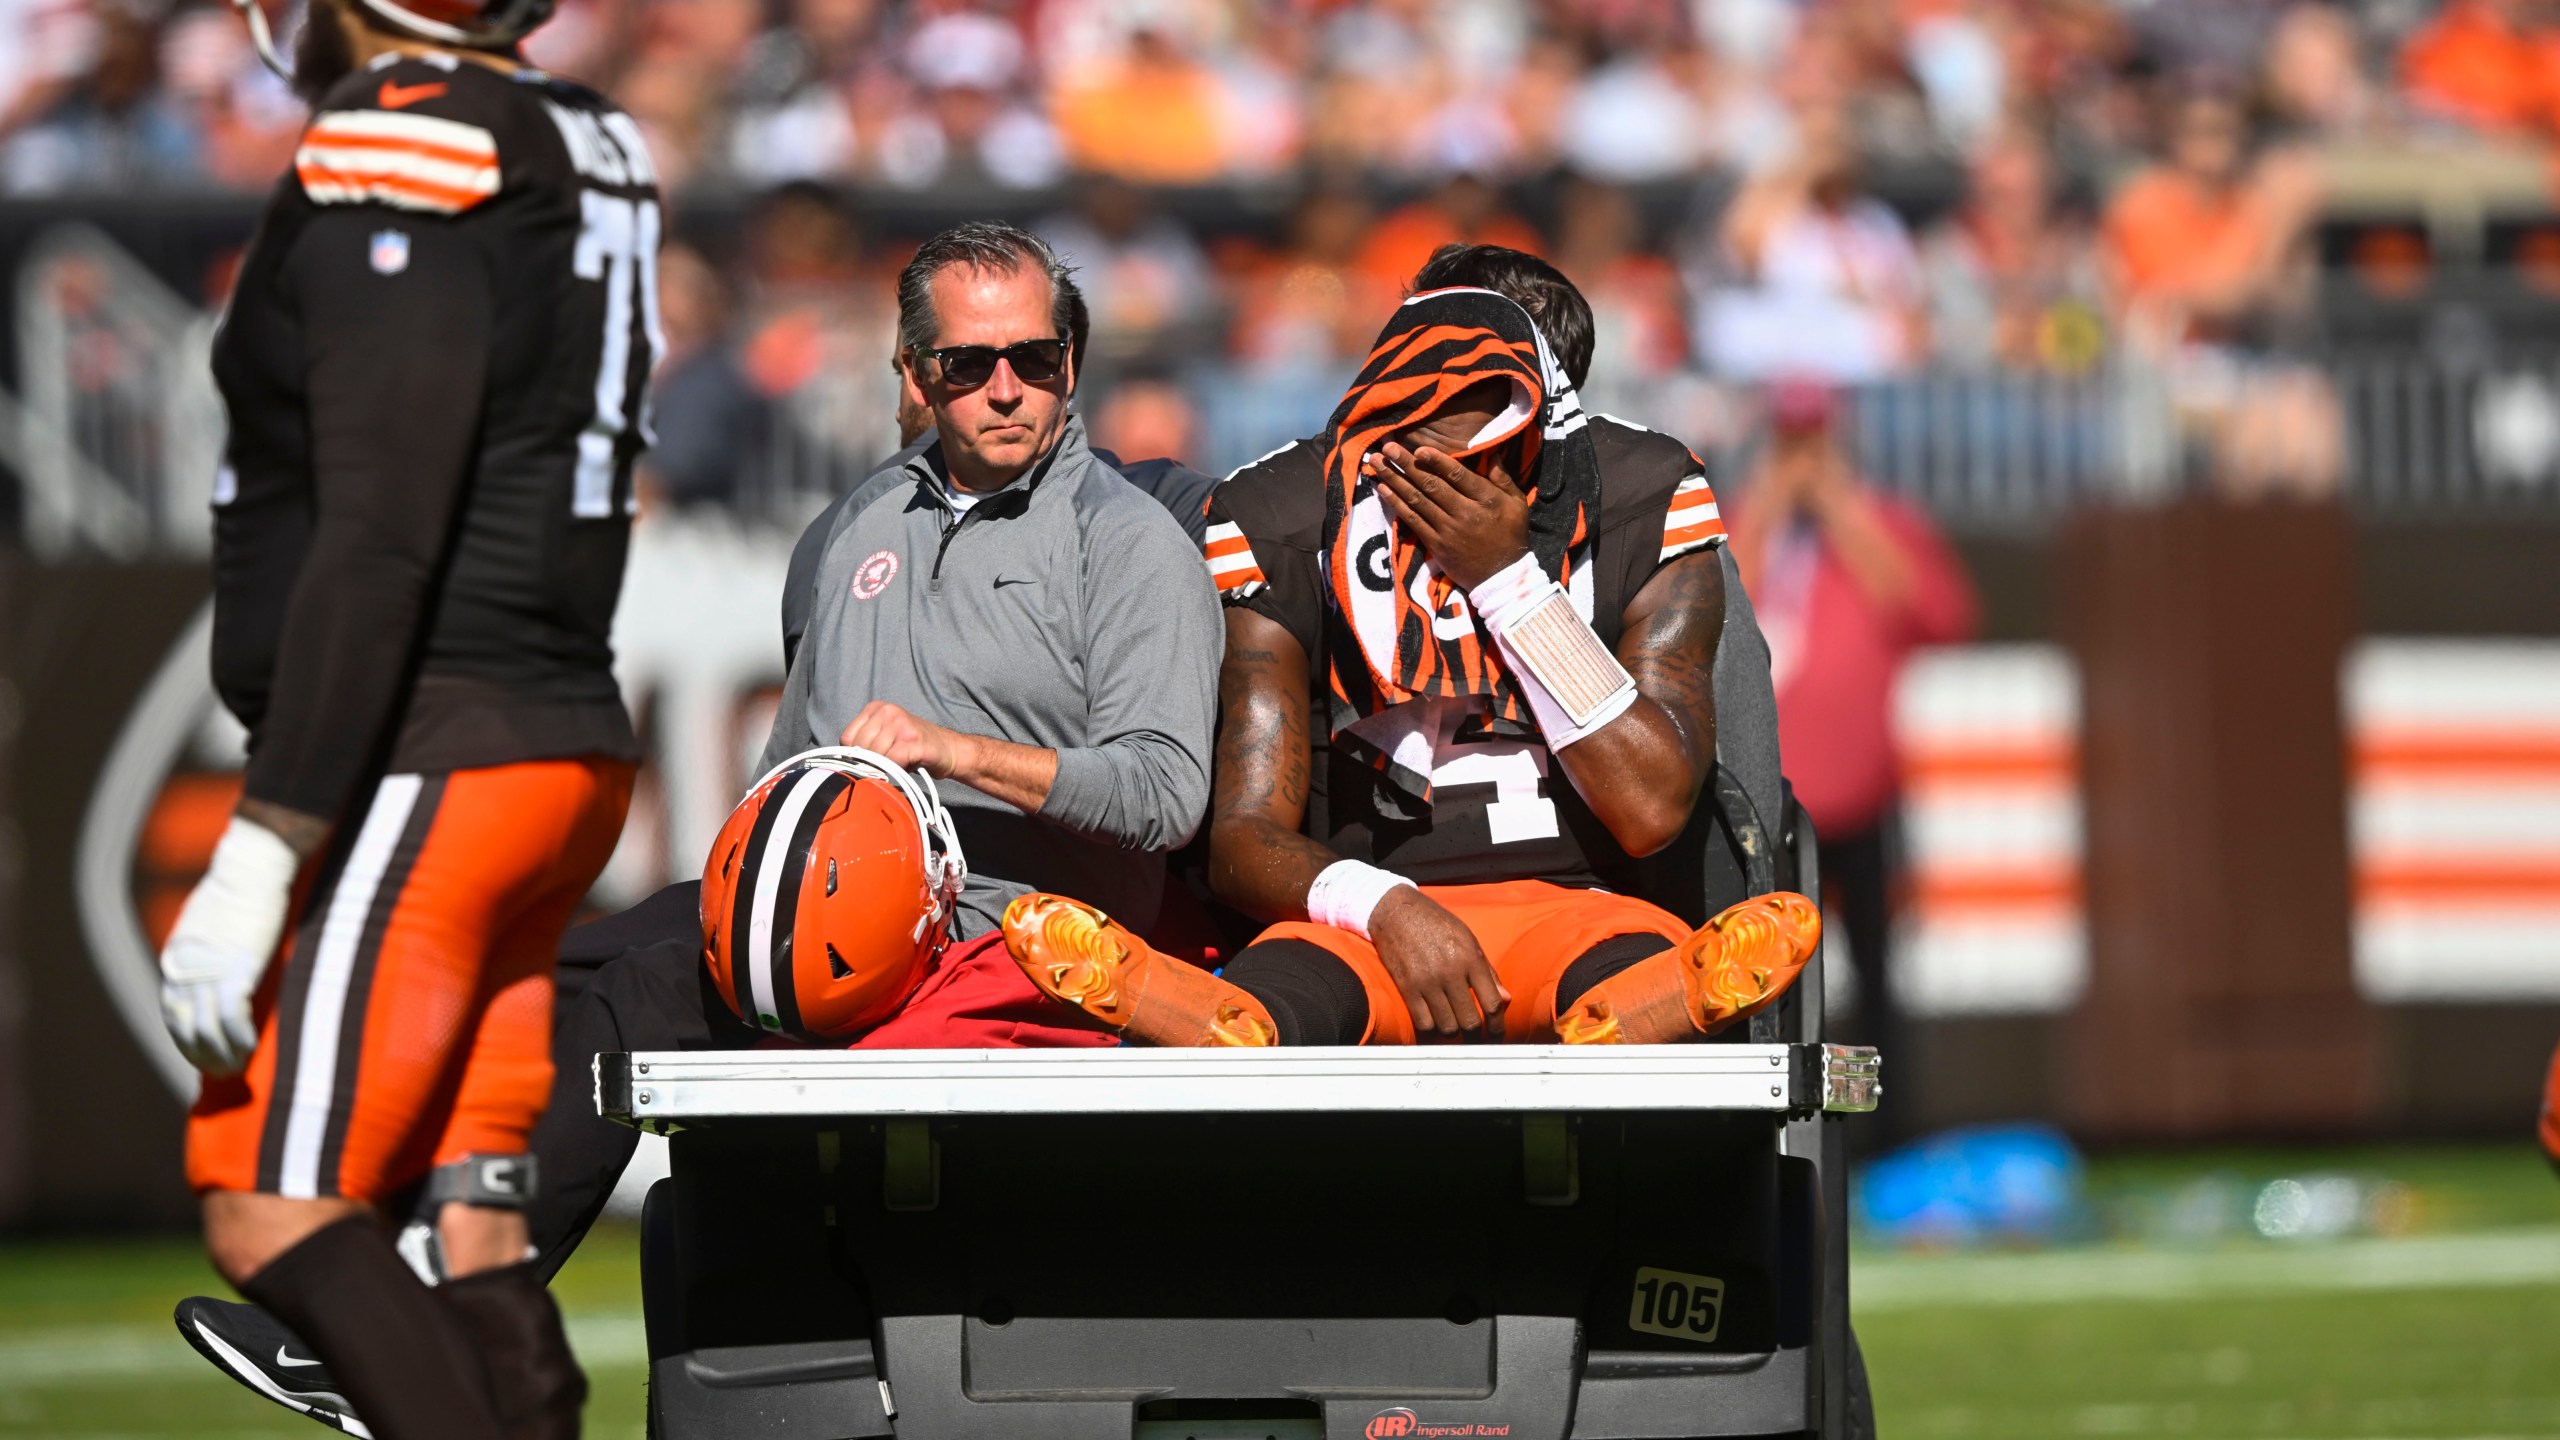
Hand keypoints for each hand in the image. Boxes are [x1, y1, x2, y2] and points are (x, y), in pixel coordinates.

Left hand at [159, 816, 298, 1075]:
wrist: (252, 867)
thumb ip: (204, 946)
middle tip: (220, 1073)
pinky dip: (239, 1040)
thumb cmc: (239, 885)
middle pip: (184, 1025)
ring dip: (220, 1055)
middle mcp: (184, 970)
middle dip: (200, 1055)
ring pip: (205, 1029)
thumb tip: (213, 960)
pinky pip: (231, 1018)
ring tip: (235, 1070)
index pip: (172, 1012)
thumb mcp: (208, 919)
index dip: (185, 1039)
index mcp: (176, 959)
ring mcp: (208, 971)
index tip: (201, 1056)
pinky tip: (250, 1050)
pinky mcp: (234, 970)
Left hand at [842, 700, 963, 777]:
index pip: (847, 738)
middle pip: (860, 748)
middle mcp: (888, 711)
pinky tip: (906, 766)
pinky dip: (896, 770)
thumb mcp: (885, 737)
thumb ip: (865, 744)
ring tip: (899, 764)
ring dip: (885, 767)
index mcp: (876, 708)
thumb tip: (844, 763)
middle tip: (888, 766)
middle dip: (871, 763)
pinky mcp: (913, 740)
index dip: (856, 755)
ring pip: (875, 755)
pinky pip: (892, 761)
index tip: (870, 761)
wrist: (949, 749)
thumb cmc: (913, 748)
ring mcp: (901, 724)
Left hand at [1368, 442, 1530, 591]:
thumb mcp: (1516, 504)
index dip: (1436, 461)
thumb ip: (1503, 478)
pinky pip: (1412, 520)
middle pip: (1431, 484)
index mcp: (1486, 499)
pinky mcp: (1435, 544)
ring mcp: (1447, 530)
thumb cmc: (1511, 535)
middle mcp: (1464, 513)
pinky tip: (1382, 489)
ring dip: (1394, 480)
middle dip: (1406, 464)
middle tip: (1387, 447)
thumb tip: (1492, 453)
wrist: (1502, 577)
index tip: (1418, 448)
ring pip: (1416, 500)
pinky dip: (1396, 503)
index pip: (1457, 475)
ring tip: (1377, 463)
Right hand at [1368, 887, 1509, 1038]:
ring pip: (1447, 1027)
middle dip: (1475, 1035)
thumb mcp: (1468, 940)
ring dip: (1452, 1032)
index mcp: (1471, 959)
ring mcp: (1427, 981)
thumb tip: (1505, 1000)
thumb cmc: (1437, 924)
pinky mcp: (1407, 987)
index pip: (1492, 1003)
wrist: (1397, 913)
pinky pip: (1423, 1023)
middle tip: (1475, 1037)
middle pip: (1469, 1021)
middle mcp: (1450, 972)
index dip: (1497, 1026)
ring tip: (1454, 1026)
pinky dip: (1431, 1028)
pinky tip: (1434, 1022)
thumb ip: (1488, 972)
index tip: (1496, 1034)